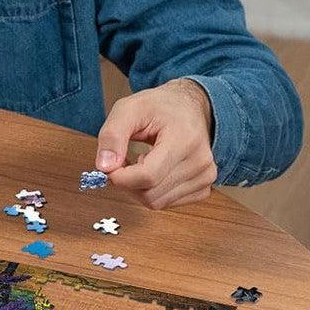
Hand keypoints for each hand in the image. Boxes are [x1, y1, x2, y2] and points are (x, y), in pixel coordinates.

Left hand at [94, 78, 216, 209]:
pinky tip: (153, 171)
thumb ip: (112, 135)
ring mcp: (205, 178)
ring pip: (156, 202)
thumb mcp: (128, 109)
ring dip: (138, 187)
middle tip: (123, 160)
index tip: (109, 166)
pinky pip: (166, 203)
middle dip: (127, 182)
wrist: (189, 107)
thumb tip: (104, 166)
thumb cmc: (161, 106)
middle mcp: (200, 162)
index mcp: (184, 139)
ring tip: (140, 161)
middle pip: (150, 194)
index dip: (121, 177)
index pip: (148, 176)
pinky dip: (151, 191)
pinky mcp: (203, 189)